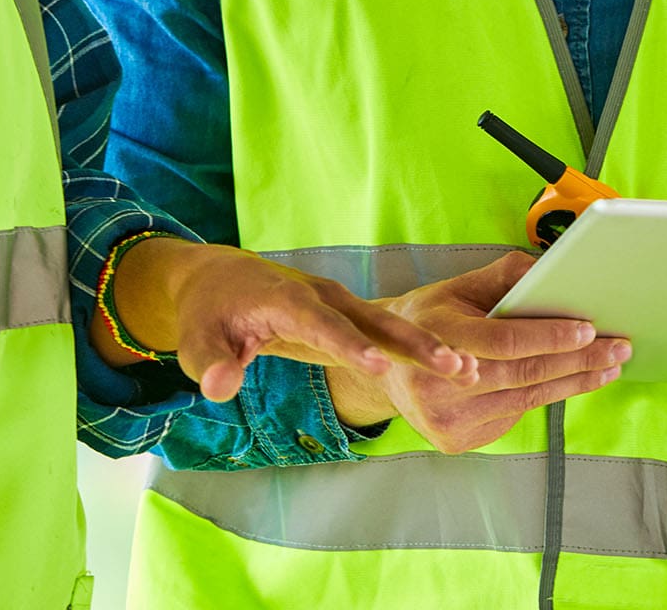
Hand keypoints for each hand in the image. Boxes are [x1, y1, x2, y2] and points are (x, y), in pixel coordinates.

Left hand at [97, 238, 474, 403]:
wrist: (220, 279)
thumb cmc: (209, 311)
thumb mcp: (197, 340)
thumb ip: (209, 365)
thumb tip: (220, 387)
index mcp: (287, 301)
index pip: (321, 325)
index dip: (349, 344)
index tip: (379, 364)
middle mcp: (321, 297)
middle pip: (373, 320)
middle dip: (412, 342)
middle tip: (454, 363)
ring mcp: (338, 304)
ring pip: (388, 324)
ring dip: (426, 345)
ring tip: (469, 369)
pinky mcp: (346, 315)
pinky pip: (385, 331)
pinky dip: (417, 347)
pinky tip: (452, 366)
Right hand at [325, 253, 628, 454]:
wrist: (383, 371)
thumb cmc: (429, 319)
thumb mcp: (456, 287)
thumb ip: (502, 277)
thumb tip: (550, 270)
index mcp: (434, 333)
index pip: (503, 339)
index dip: (548, 335)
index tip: (589, 329)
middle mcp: (435, 382)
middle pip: (522, 373)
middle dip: (578, 360)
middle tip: (618, 347)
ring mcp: (445, 419)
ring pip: (525, 398)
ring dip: (574, 381)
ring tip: (610, 366)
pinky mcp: (457, 441)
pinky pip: (514, 416)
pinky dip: (548, 396)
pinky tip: (577, 381)